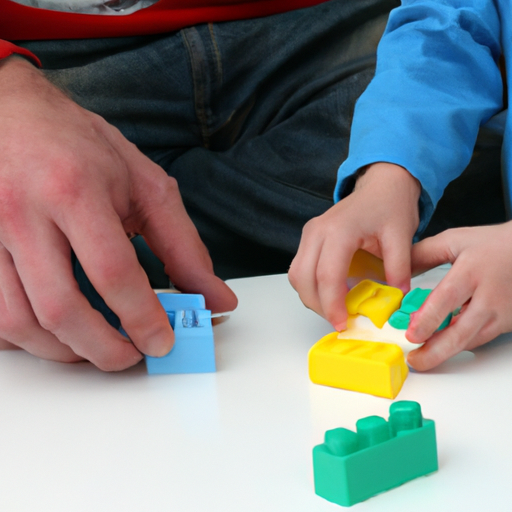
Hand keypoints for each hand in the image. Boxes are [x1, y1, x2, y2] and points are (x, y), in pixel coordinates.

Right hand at [0, 56, 236, 369]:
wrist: (11, 111)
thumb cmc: (80, 146)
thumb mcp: (145, 186)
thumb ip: (183, 247)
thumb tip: (216, 297)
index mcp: (75, 189)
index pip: (112, 272)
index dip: (142, 318)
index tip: (162, 342)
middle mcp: (23, 211)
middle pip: (60, 308)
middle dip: (103, 349)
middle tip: (132, 356)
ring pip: (18, 320)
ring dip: (63, 351)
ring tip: (97, 347)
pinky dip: (24, 337)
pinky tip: (53, 332)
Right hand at [289, 162, 419, 330]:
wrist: (381, 185)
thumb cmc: (390, 206)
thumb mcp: (402, 236)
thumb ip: (399, 268)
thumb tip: (396, 298)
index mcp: (339, 230)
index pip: (327, 275)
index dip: (332, 304)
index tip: (342, 324)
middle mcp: (317, 231)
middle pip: (303, 278)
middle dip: (318, 305)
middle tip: (339, 321)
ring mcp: (310, 234)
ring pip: (296, 275)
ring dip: (312, 297)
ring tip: (336, 309)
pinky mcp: (310, 239)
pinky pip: (300, 269)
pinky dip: (311, 286)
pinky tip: (332, 294)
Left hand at [406, 223, 511, 369]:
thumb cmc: (491, 245)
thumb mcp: (454, 241)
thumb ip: (423, 255)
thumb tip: (396, 273)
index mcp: (471, 272)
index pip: (446, 300)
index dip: (427, 320)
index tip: (410, 334)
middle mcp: (489, 296)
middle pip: (461, 332)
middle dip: (435, 351)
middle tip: (414, 360)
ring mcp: (502, 313)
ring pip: (471, 341)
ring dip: (446, 352)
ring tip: (422, 357)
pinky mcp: (508, 323)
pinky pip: (481, 338)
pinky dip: (460, 344)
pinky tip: (443, 345)